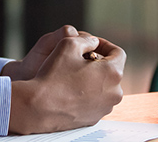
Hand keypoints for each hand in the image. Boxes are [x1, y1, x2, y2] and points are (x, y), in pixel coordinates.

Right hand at [7, 30, 125, 133]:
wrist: (39, 107)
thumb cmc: (53, 76)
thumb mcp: (69, 44)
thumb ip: (86, 39)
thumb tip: (93, 42)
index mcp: (113, 73)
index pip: (118, 53)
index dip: (105, 44)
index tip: (92, 44)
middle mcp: (114, 93)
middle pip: (112, 70)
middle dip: (98, 61)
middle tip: (80, 58)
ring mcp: (104, 108)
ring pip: (104, 85)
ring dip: (93, 76)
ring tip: (74, 72)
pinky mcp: (94, 118)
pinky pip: (96, 99)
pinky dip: (87, 91)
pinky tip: (71, 87)